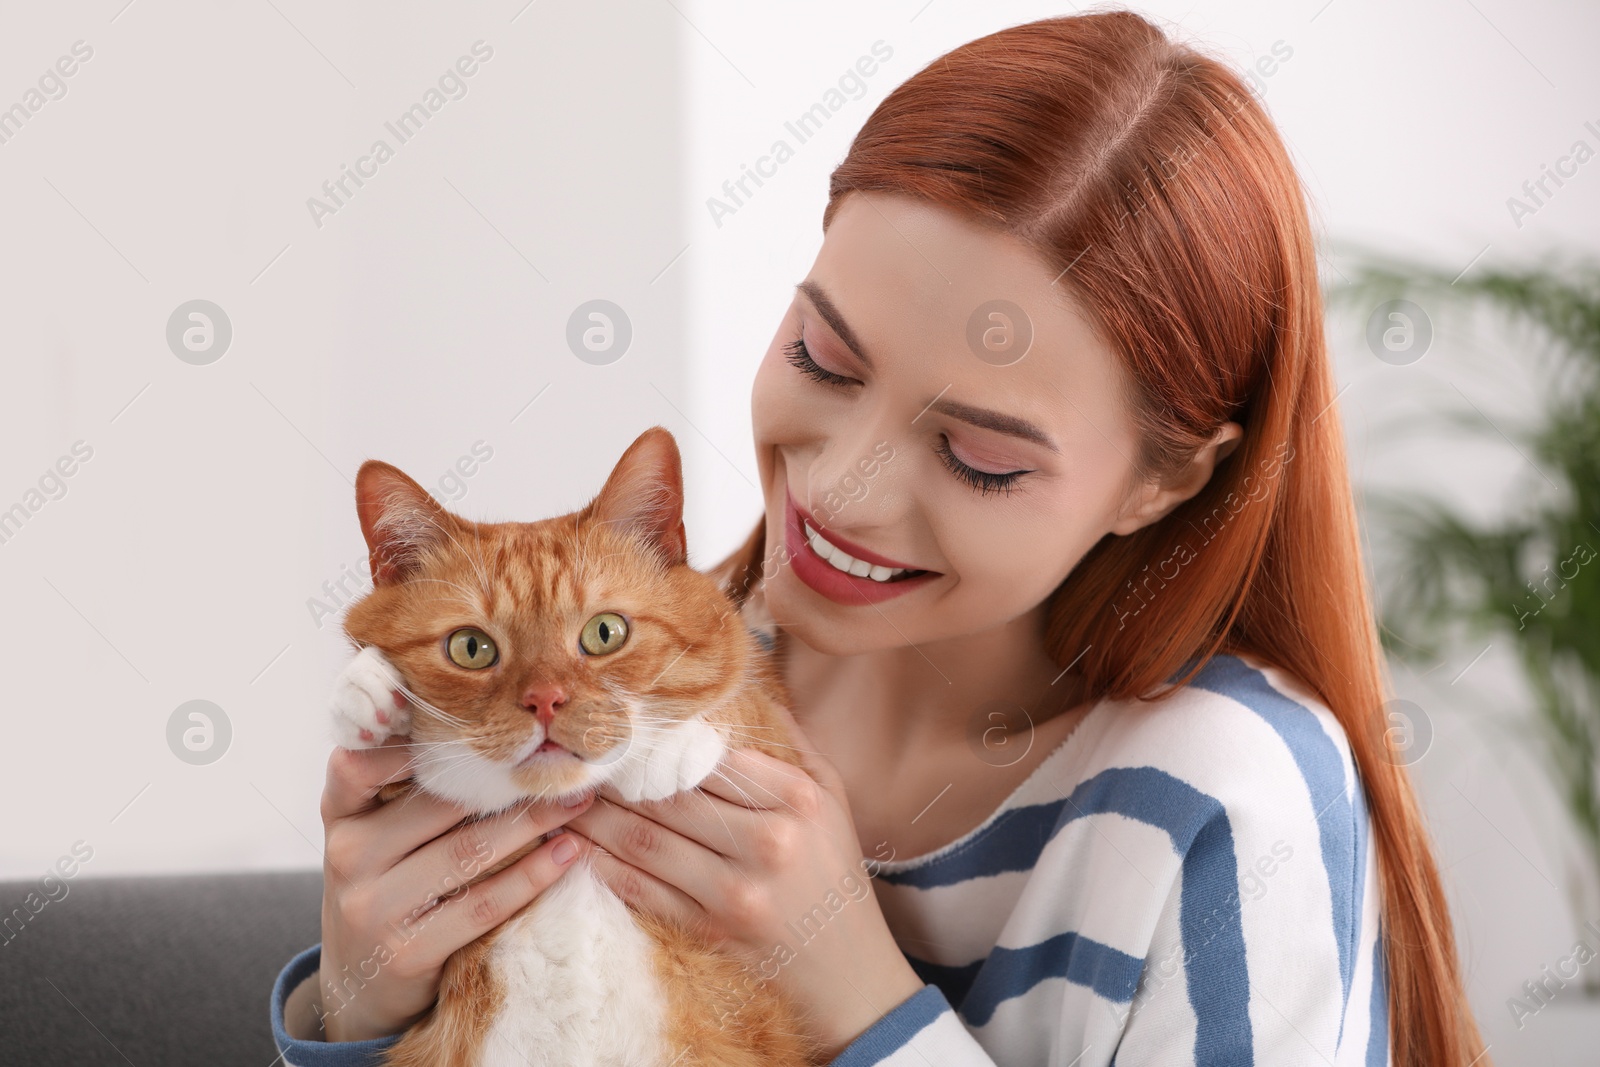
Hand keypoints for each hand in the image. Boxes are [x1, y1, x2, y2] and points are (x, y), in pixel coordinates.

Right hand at [313, 734, 595, 1041]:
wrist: (359, 986)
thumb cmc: (383, 886)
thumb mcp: (374, 833)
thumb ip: (406, 786)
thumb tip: (490, 727)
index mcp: (340, 813)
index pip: (360, 760)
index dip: (415, 738)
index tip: (482, 719)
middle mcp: (348, 854)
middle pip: (438, 802)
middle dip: (507, 778)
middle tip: (562, 760)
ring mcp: (373, 906)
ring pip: (467, 849)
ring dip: (534, 822)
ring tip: (577, 801)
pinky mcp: (406, 951)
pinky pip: (482, 903)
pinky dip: (533, 875)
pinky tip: (567, 852)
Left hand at [562, 705, 924, 1058]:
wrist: (847, 966)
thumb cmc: (834, 869)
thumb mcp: (832, 796)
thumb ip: (793, 744)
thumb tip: (750, 690)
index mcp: (796, 800)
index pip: (713, 758)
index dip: (660, 743)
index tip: (626, 730)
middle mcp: (768, 842)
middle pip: (672, 797)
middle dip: (618, 778)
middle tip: (579, 759)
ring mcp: (736, 890)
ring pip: (646, 840)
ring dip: (598, 818)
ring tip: (568, 796)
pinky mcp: (711, 928)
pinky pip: (642, 889)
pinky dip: (603, 865)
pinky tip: (578, 845)